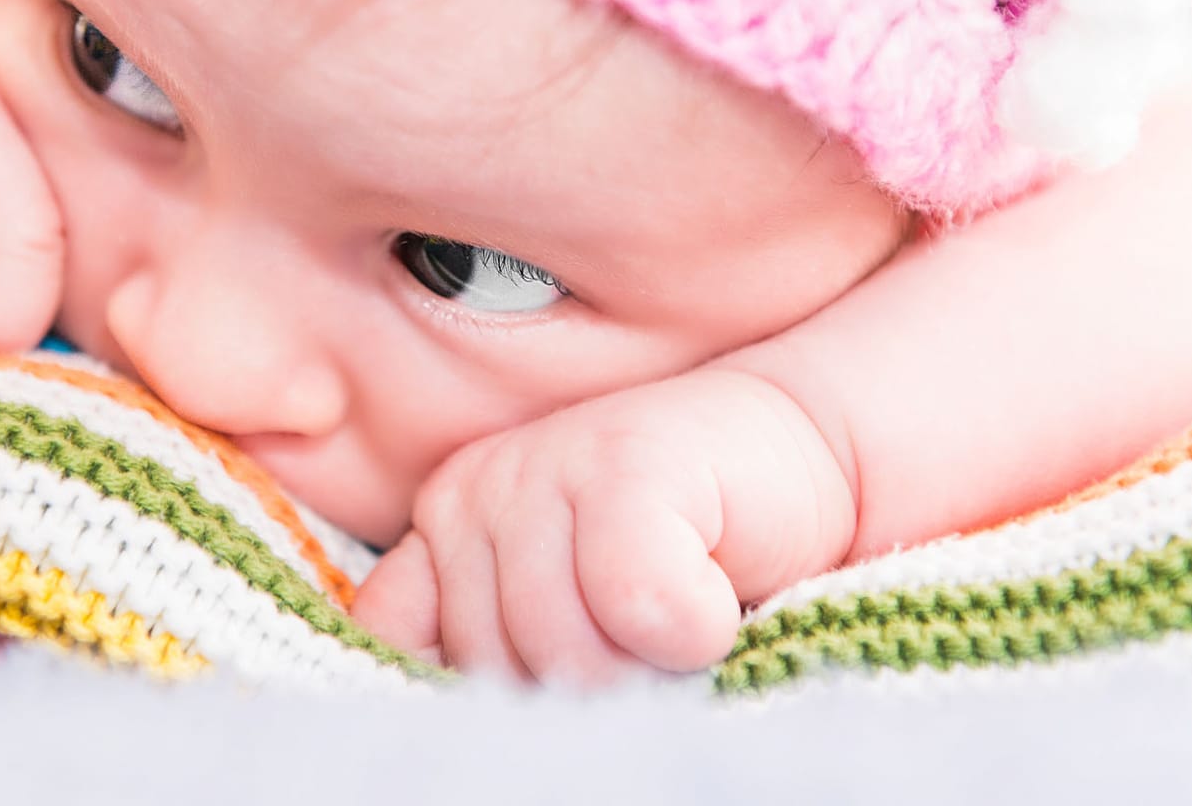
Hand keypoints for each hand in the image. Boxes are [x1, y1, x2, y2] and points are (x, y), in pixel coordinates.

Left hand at [352, 369, 855, 685]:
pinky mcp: (624, 457)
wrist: (795, 468)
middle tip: (642, 646)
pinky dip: (691, 628)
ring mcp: (539, 468)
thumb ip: (495, 657)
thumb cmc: (680, 572)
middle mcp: (467, 498)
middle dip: (581, 688)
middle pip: (494, 672)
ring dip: (646, 668)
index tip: (542, 698)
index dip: (474, 695)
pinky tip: (712, 601)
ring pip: (566, 650)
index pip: (396, 645)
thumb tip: (460, 733)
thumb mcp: (566, 627)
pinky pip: (635, 598)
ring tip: (677, 623)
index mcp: (439, 542)